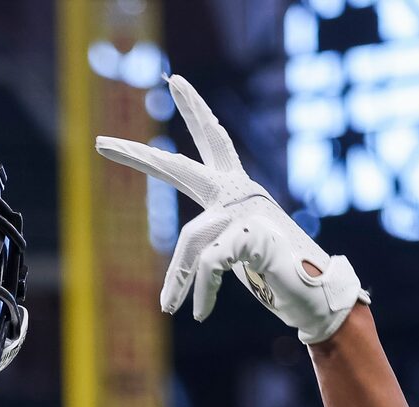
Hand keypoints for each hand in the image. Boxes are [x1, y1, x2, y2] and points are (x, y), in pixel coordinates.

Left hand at [97, 75, 365, 345]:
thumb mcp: (232, 260)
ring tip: (169, 308)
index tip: (174, 83)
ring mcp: (247, 212)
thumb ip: (206, 251)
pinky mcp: (252, 235)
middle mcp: (240, 193)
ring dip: (176, 279)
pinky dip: (199, 291)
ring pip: (190, 239)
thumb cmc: (277, 277)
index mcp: (236, 190)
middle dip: (140, 158)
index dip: (195, 112)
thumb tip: (172, 286)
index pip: (210, 143)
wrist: (316, 296)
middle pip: (182, 168)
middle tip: (102, 144)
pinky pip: (208, 263)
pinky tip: (199, 312)